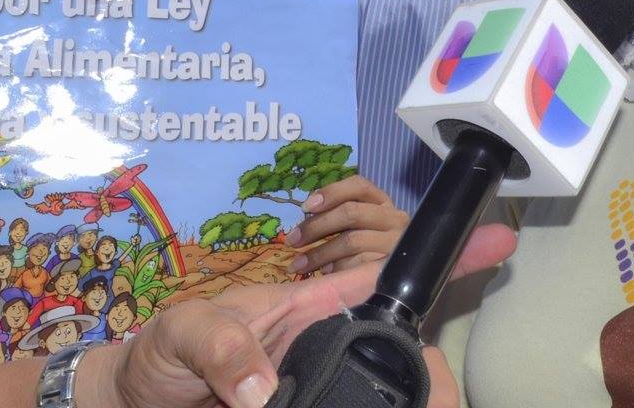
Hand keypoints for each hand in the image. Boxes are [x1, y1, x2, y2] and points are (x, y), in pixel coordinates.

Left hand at [97, 223, 515, 407]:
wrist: (138, 405)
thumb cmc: (160, 355)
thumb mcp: (184, 333)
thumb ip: (221, 349)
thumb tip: (260, 392)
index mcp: (308, 307)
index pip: (383, 275)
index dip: (441, 257)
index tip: (495, 242)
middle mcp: (325, 348)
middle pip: (402, 347)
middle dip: (432, 367)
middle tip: (441, 394)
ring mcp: (320, 390)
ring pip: (384, 395)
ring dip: (411, 398)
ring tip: (428, 403)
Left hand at [287, 176, 409, 274]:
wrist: (409, 274)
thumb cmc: (373, 245)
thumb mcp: (361, 225)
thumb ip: (339, 216)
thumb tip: (304, 220)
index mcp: (382, 202)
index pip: (358, 186)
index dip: (331, 192)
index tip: (305, 206)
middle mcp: (394, 218)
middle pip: (351, 213)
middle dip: (317, 226)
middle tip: (292, 240)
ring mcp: (396, 242)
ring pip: (352, 241)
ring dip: (320, 253)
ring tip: (298, 265)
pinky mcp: (393, 267)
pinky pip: (359, 266)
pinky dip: (338, 269)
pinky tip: (325, 274)